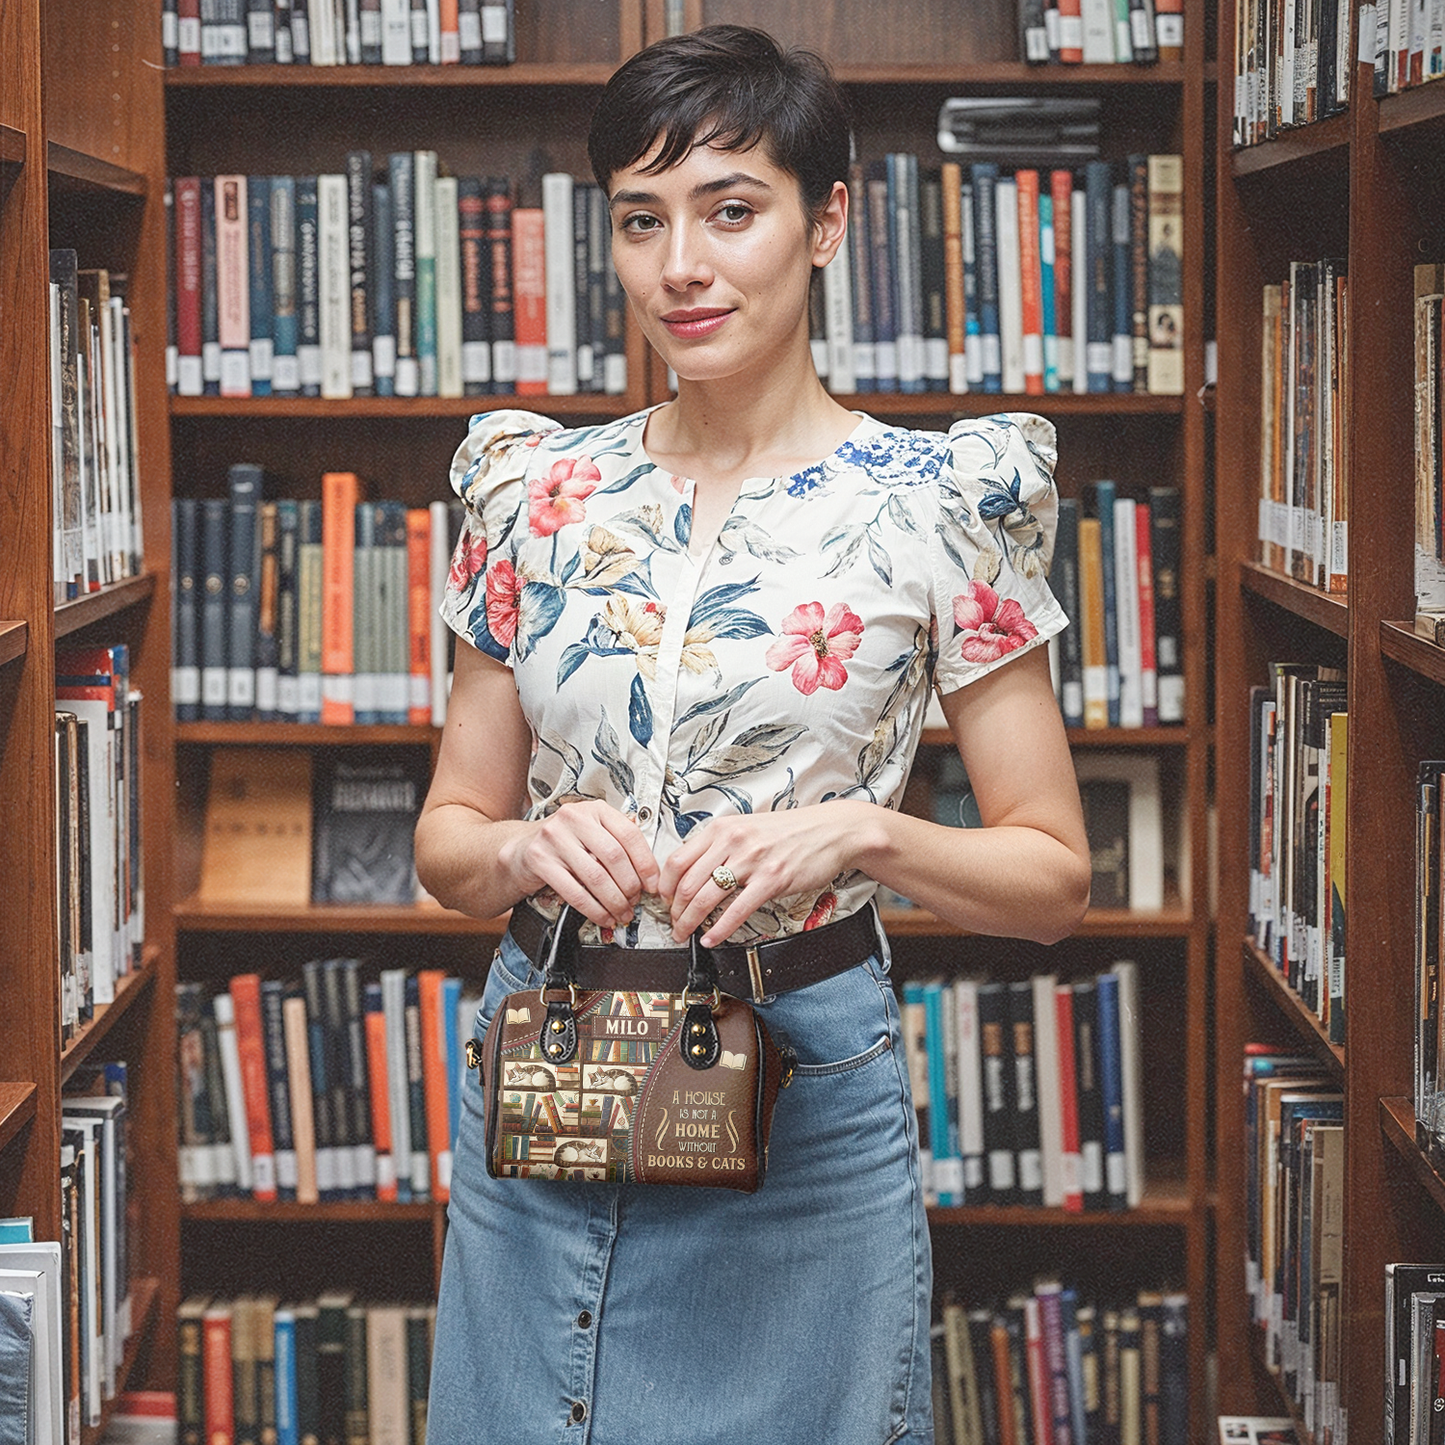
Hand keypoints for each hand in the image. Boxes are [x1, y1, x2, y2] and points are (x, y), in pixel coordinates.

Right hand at [501, 800, 661, 929]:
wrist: (519, 849)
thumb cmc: (562, 844)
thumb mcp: (591, 833)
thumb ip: (617, 843)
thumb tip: (650, 873)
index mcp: (594, 810)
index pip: (629, 835)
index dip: (645, 863)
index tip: (653, 884)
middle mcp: (575, 818)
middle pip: (614, 858)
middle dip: (630, 887)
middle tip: (635, 902)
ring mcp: (555, 837)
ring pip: (596, 877)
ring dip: (614, 902)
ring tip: (621, 913)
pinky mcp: (540, 860)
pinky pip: (574, 891)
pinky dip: (593, 909)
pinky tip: (602, 916)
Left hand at [659, 802, 881, 945]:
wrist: (830, 830)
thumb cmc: (790, 831)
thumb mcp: (746, 827)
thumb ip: (719, 845)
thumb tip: (691, 870)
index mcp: (722, 828)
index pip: (677, 860)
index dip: (665, 887)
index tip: (664, 901)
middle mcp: (733, 841)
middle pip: (687, 882)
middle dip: (675, 910)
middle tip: (673, 924)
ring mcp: (752, 860)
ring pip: (706, 897)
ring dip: (690, 922)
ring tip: (686, 934)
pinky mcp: (772, 879)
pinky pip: (736, 910)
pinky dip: (719, 930)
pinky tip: (712, 939)